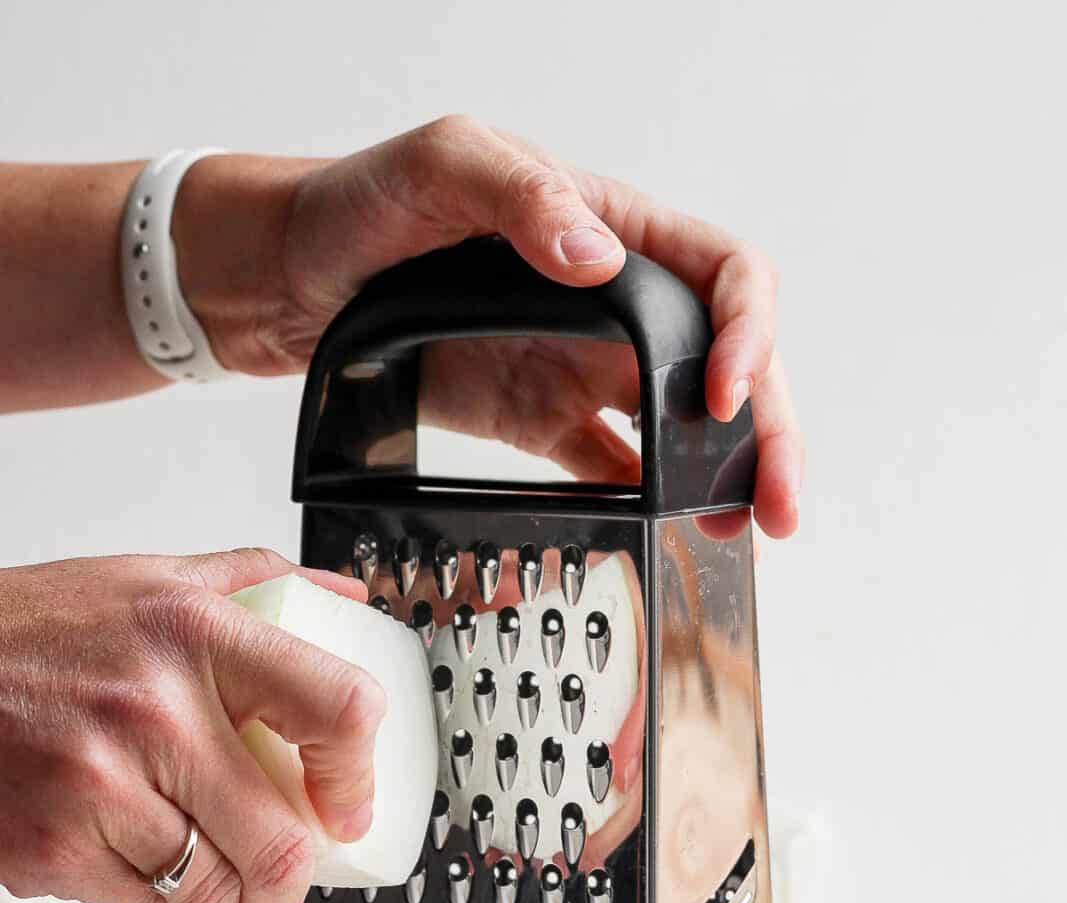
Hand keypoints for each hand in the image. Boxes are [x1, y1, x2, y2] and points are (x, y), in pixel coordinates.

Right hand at [0, 550, 379, 902]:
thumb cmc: (36, 629)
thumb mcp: (151, 581)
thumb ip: (256, 583)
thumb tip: (345, 600)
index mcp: (194, 631)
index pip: (335, 709)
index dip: (357, 774)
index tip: (349, 803)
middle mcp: (151, 707)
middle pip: (279, 844)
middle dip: (290, 880)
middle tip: (280, 874)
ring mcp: (96, 785)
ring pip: (212, 893)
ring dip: (220, 897)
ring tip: (197, 859)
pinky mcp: (50, 850)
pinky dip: (148, 894)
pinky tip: (124, 845)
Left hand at [173, 117, 802, 536]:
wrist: (284, 278)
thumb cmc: (356, 203)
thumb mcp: (436, 166)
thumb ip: (516, 192)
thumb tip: (598, 256)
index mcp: (608, 226)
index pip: (721, 275)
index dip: (747, 333)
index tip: (724, 394)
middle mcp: (611, 303)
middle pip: (723, 363)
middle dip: (764, 432)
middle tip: (775, 503)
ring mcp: (580, 367)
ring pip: (682, 425)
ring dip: (720, 476)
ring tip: (740, 529)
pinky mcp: (542, 420)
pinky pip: (614, 465)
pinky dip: (648, 502)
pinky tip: (670, 533)